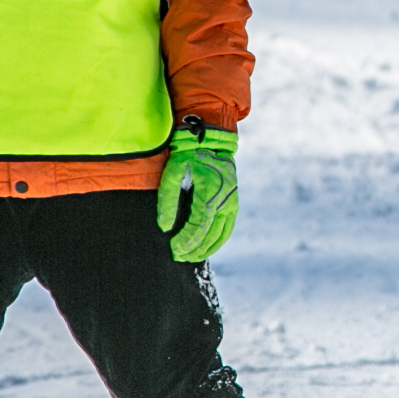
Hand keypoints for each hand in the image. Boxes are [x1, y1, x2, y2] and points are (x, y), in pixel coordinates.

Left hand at [156, 118, 239, 263]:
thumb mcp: (173, 172)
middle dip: (194, 250)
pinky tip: (206, 247)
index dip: (186, 242)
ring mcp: (232, 203)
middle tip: (179, 258)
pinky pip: (227, 229)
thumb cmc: (189, 155)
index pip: (198, 228)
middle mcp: (225, 202)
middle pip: (210, 236)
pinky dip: (217, 241)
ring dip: (207, 249)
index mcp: (210, 195)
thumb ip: (167, 200)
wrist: (212, 139)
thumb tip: (164, 227)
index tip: (173, 250)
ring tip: (191, 257)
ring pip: (221, 235)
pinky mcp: (234, 203)